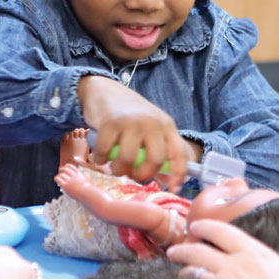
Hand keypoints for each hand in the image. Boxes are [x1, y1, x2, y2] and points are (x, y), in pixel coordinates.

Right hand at [77, 75, 188, 189]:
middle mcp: (152, 122)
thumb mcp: (151, 126)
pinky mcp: (110, 123)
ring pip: (127, 159)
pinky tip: (99, 156)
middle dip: (141, 175)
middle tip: (131, 175)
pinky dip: (99, 159)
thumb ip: (159, 148)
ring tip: (113, 166)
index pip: (179, 153)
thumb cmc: (129, 114)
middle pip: (154, 160)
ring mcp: (131, 122)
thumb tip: (166, 180)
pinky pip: (105, 152)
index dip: (178, 174)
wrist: (104, 90)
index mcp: (166, 125)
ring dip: (117, 169)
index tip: (173, 188)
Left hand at [167, 219, 278, 278]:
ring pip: (190, 276)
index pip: (221, 232)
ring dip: (184, 277)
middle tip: (173, 253)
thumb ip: (258, 263)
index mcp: (252, 254)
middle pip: (197, 252)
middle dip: (181, 251)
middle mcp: (232, 267)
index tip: (194, 227)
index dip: (204, 227)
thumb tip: (247, 261)